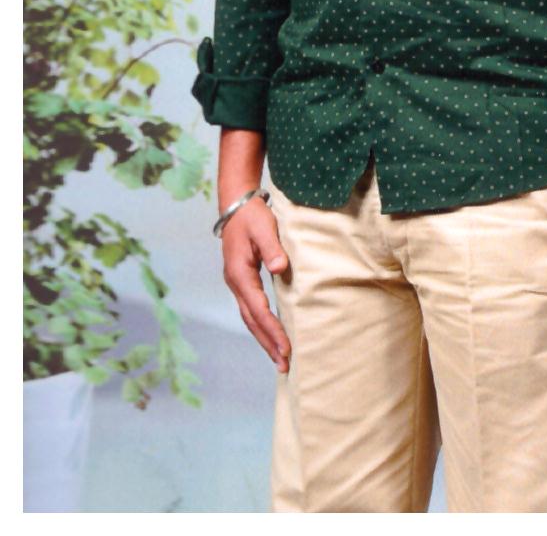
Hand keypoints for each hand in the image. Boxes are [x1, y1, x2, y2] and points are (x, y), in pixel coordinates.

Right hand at [220, 196, 292, 371]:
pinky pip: (251, 310)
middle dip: (268, 343)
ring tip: (280, 359)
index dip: (272, 329)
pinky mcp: (242, 281)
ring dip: (264, 339)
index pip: (257, 309)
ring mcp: (237, 283)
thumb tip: (280, 268)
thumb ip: (272, 247)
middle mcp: (235, 283)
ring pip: (249, 318)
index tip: (286, 347)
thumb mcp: (264, 227)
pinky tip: (272, 335)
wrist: (236, 205)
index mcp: (239, 273)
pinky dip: (261, 326)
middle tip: (284, 365)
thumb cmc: (252, 215)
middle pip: (251, 320)